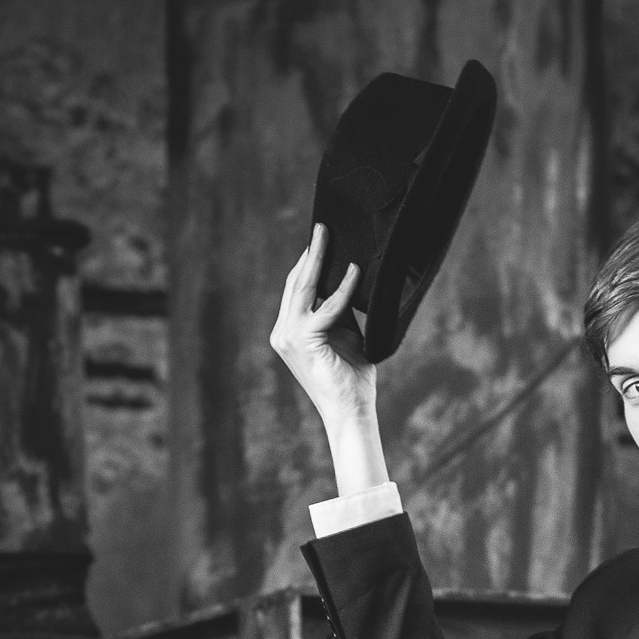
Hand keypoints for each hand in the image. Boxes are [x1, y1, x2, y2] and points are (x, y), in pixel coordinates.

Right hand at [269, 225, 385, 487]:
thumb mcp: (346, 335)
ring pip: (303, 287)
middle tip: (323, 227)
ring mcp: (289, 336)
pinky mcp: (304, 340)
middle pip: (296, 283)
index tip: (322, 241)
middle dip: (310, 253)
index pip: (297, 291)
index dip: (309, 264)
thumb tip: (348, 275)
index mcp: (289, 332)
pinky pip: (327, 306)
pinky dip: (343, 289)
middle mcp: (283, 333)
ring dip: (318, 259)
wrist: (351, 412)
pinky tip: (356, 272)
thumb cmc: (351, 379)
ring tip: (329, 235)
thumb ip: (341, 309)